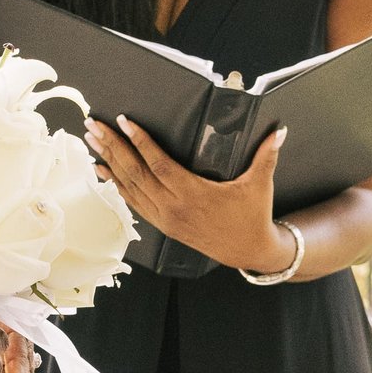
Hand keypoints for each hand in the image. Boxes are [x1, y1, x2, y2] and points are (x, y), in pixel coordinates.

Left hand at [85, 115, 297, 274]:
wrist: (248, 251)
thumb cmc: (253, 215)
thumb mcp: (260, 185)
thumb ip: (266, 156)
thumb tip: (279, 130)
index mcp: (193, 194)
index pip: (158, 163)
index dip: (139, 141)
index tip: (124, 121)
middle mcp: (173, 207)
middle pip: (135, 173)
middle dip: (113, 147)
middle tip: (94, 126)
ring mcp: (165, 218)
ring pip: (130, 188)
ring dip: (109, 164)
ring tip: (92, 143)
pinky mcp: (164, 225)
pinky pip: (134, 203)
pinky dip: (117, 186)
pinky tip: (104, 172)